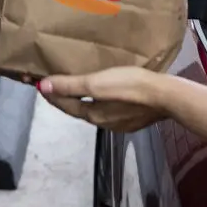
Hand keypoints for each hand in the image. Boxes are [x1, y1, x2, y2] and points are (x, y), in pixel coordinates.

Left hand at [37, 67, 168, 131]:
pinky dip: (101, 100)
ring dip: (83, 99)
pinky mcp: (134, 118)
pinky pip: (111, 109)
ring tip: (78, 86)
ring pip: (95, 109)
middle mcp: (103, 122)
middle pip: (78, 108)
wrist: (166, 96)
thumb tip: (43, 87)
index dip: (51, 94)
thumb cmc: (129, 87)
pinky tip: (106, 93)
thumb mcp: (96, 83)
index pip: (64, 105)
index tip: (39, 84)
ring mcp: (120, 122)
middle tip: (55, 84)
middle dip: (65, 97)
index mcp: (92, 115)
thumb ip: (70, 86)